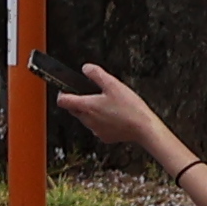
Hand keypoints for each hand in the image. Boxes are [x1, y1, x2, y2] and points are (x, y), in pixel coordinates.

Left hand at [51, 58, 182, 172]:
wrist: (144, 128)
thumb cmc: (130, 108)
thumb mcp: (113, 84)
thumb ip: (96, 74)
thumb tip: (86, 68)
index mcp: (87, 106)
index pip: (62, 101)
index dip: (62, 93)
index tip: (66, 89)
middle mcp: (88, 120)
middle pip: (73, 110)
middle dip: (77, 101)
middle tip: (91, 94)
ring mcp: (95, 130)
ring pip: (85, 119)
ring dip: (90, 111)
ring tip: (106, 104)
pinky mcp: (104, 137)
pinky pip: (96, 127)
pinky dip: (100, 121)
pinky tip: (113, 116)